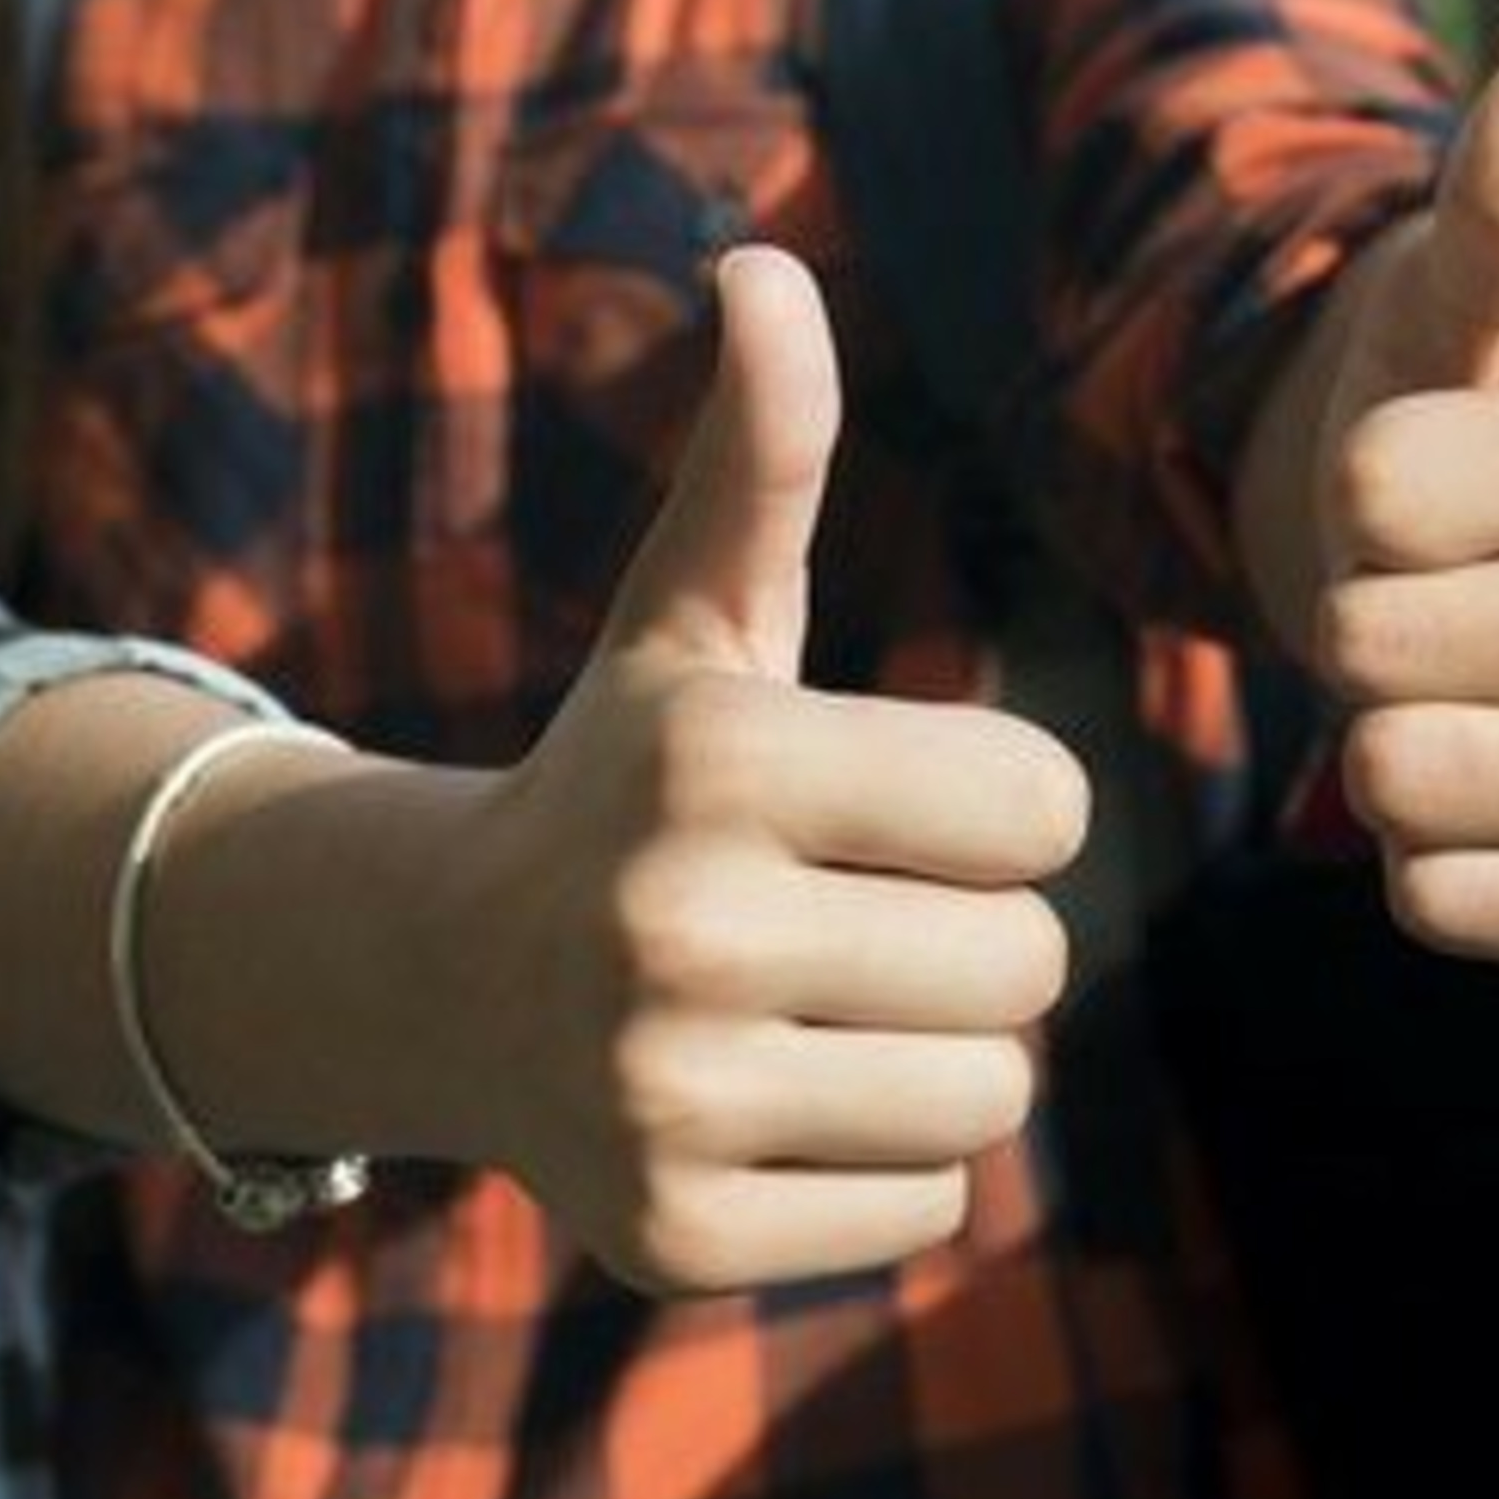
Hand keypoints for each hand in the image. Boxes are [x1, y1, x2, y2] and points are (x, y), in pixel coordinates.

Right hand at [462, 246, 1088, 1292]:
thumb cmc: (633, 770)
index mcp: (722, 757)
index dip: (991, 801)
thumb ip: (767, 447)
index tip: (882, 800)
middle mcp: (681, 930)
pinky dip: (880, 1166)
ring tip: (814, 1004)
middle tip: (845, 911)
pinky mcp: (676, 1237)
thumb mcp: (699, 607)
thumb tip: (761, 262)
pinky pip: (928, 1213)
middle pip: (1034, 960)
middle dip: (971, 930)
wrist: (452, 973)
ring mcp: (668, 1098)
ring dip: (937, 1051)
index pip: (1047, 805)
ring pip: (993, 1095)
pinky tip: (771, 1101)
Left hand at [1309, 0, 1498, 974]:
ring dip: (1370, 736)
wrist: (1487, 600)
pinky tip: (1474, 800)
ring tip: (1441, 691)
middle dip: (1348, 617)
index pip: (1383, 496)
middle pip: (1390, 648)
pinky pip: (1469, 909)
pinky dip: (1421, 862)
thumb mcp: (1454, 303)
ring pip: (1419, 783)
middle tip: (1418, 598)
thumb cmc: (1455, 424)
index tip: (1411, 479)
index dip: (1346, 488)